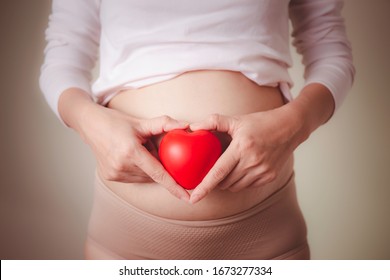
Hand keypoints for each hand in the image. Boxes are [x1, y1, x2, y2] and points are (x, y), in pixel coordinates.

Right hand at [78, 104, 189, 200]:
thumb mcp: (141, 122)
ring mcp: (114, 173)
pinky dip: (138, 170)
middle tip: (147, 146)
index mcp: (131, 152)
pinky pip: (133, 178)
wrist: (90, 125)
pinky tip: (129, 156)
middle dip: (157, 164)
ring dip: (147, 168)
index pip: (158, 173)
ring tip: (135, 150)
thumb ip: (164, 124)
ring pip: (143, 178)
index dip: (174, 187)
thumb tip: (187, 124)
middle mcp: (121, 165)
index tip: (188, 198)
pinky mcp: (109, 177)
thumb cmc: (117, 122)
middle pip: (152, 174)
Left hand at [189, 105, 305, 203]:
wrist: (290, 127)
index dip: (204, 187)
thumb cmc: (260, 122)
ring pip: (235, 187)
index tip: (193, 199)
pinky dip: (241, 181)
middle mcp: (252, 162)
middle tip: (215, 168)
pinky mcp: (270, 176)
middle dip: (215, 180)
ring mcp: (263, 171)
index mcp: (241, 148)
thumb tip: (192, 126)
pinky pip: (248, 186)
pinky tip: (243, 168)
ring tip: (230, 167)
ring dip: (228, 182)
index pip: (218, 172)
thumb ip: (213, 121)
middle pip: (225, 182)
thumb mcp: (237, 119)